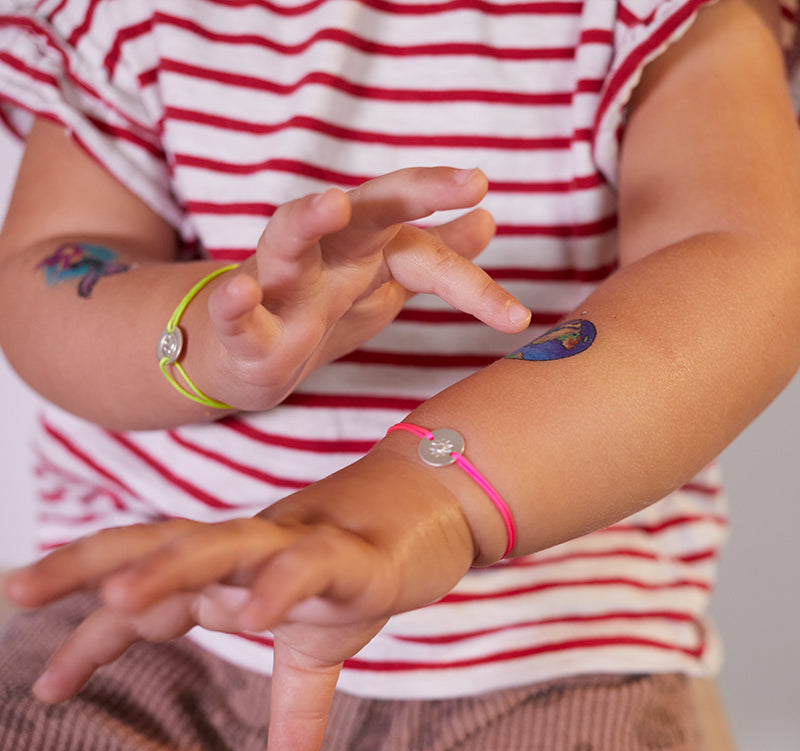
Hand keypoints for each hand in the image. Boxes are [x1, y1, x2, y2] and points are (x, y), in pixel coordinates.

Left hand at [4, 449, 476, 750]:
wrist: (428, 509)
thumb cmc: (361, 568)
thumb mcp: (318, 644)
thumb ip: (292, 696)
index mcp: (232, 571)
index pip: (151, 593)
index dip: (95, 634)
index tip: (48, 688)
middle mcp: (252, 550)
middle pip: (162, 543)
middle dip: (91, 563)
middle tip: (18, 589)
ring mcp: (297, 544)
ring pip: (223, 545)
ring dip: (172, 567)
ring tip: (122, 597)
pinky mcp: (350, 554)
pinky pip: (308, 563)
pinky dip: (281, 584)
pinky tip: (254, 615)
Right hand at [199, 166, 530, 409]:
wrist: (245, 353)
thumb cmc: (319, 310)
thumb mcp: (384, 282)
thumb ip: (433, 257)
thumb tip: (488, 219)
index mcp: (365, 249)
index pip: (423, 245)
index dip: (469, 274)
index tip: (512, 298)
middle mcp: (325, 252)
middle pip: (368, 211)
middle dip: (417, 192)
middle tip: (472, 178)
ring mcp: (279, 282)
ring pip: (287, 240)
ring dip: (307, 218)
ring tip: (333, 202)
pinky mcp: (241, 324)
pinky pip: (233, 308)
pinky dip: (234, 301)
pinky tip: (240, 293)